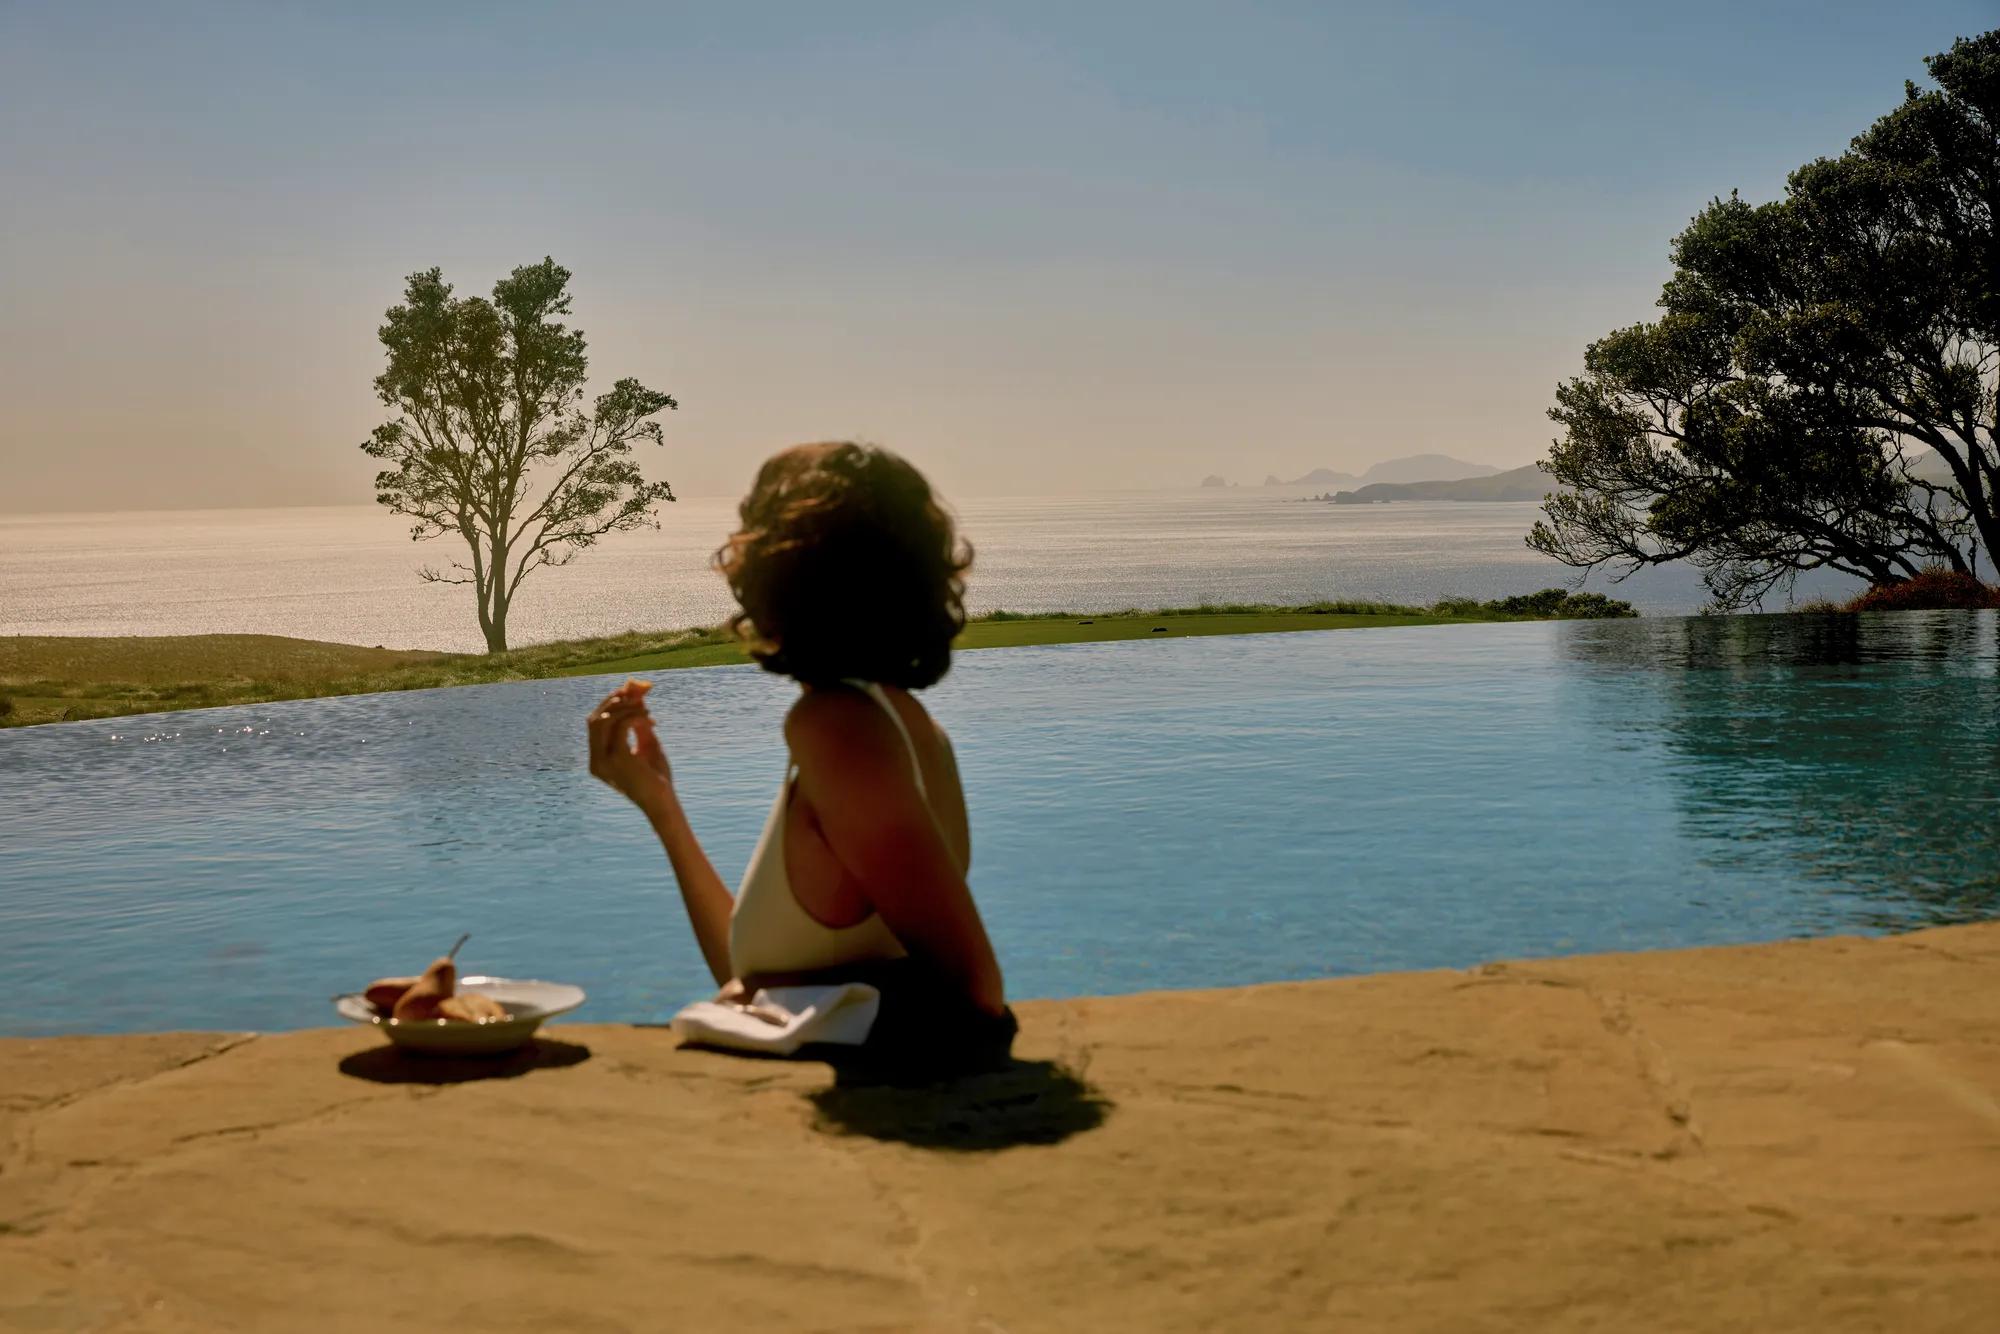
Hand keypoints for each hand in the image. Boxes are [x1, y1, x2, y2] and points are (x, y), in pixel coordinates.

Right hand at [587, 679, 673, 813]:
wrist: (663, 802)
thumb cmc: (656, 777)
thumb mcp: (646, 743)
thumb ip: (638, 720)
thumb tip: (636, 693)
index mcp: (597, 759)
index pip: (594, 725)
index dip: (608, 705)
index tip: (627, 693)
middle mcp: (595, 760)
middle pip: (594, 720)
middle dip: (613, 702)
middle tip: (633, 693)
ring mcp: (603, 760)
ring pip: (604, 720)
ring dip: (625, 707)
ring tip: (645, 708)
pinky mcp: (617, 757)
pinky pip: (622, 725)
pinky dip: (635, 716)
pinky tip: (649, 719)